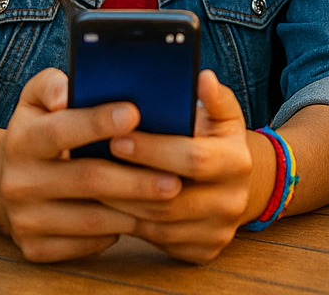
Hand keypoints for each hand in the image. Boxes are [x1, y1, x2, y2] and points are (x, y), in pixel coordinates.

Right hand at [0, 68, 181, 261]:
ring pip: (90, 219)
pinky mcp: (35, 249)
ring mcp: (24, 220)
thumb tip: (67, 93)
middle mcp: (17, 182)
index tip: (135, 114)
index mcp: (19, 140)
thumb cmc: (37, 131)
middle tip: (175, 178)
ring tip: (167, 199)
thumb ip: (52, 85)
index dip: (97, 122)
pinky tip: (138, 218)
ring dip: (133, 210)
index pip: (60, 130)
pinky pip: (84, 245)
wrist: (1, 182)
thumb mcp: (35, 100)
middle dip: (134, 179)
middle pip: (85, 180)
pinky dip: (115, 233)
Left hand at [100, 70, 256, 262]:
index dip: (153, 150)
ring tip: (91, 184)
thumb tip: (203, 78)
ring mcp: (218, 230)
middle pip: (172, 197)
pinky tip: (107, 207)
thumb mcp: (221, 114)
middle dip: (128, 180)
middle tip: (91, 164)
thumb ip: (213, 96)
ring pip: (159, 225)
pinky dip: (130, 224)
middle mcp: (233, 200)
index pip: (193, 158)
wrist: (235, 183)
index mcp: (238, 161)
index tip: (117, 138)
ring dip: (122, 206)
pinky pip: (158, 242)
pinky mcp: (202, 250)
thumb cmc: (216, 138)